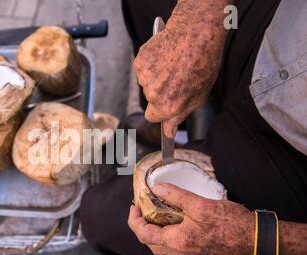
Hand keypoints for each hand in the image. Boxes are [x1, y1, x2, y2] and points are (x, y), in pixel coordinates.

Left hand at [128, 182, 254, 254]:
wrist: (255, 239)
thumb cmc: (231, 223)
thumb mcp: (200, 204)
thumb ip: (176, 195)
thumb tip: (157, 187)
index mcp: (178, 241)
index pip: (144, 234)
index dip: (134, 221)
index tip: (133, 207)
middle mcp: (181, 253)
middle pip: (151, 243)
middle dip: (142, 227)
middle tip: (141, 211)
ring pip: (163, 247)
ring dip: (155, 232)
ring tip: (156, 214)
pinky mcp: (199, 254)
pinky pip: (176, 247)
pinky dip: (168, 235)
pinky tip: (174, 221)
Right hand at [133, 0, 227, 136]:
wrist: (195, 33)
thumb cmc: (203, 63)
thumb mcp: (198, 96)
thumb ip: (179, 116)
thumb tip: (168, 133)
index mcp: (167, 106)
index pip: (153, 117)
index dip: (162, 109)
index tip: (169, 101)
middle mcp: (153, 95)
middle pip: (150, 99)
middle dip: (161, 91)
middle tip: (178, 77)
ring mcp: (145, 78)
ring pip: (147, 83)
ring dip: (157, 76)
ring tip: (175, 63)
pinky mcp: (140, 62)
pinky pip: (143, 69)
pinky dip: (152, 63)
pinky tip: (166, 56)